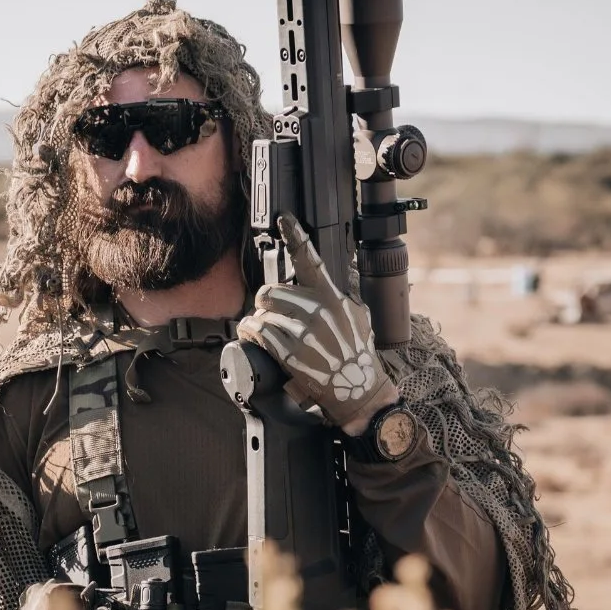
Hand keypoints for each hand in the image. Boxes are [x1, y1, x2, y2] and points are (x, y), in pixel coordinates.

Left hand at [236, 213, 399, 435]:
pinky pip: (259, 332)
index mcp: (333, 298)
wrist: (359, 390)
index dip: (296, 237)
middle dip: (266, 302)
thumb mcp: (358, 317)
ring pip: (262, 312)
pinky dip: (251, 332)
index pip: (311, 261)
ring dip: (258, 320)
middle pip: (272, 291)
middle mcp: (317, 311)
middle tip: (271, 312)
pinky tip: (254, 335)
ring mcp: (303, 332)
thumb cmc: (358, 354)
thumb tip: (324, 286)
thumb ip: (339, 298)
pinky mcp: (290, 353)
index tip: (284, 219)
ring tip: (265, 328)